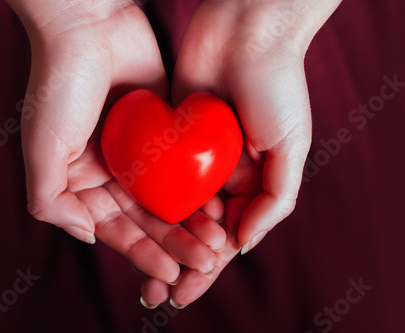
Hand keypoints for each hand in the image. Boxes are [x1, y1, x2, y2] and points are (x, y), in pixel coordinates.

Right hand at [7, 0, 225, 284]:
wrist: (89, 24)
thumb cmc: (59, 84)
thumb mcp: (41, 146)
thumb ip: (50, 199)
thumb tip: (86, 236)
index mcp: (82, 181)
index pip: (116, 228)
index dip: (143, 253)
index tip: (171, 273)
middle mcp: (111, 171)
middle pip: (147, 219)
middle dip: (175, 244)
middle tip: (205, 262)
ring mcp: (139, 152)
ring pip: (169, 198)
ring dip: (192, 222)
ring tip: (217, 243)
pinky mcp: (164, 130)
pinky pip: (184, 166)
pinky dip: (200, 188)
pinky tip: (219, 204)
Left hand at [140, 0, 341, 306]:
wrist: (245, 30)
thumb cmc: (277, 87)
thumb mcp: (291, 149)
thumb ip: (275, 201)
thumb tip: (242, 246)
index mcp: (251, 182)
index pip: (225, 236)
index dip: (205, 267)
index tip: (184, 292)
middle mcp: (219, 174)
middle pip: (193, 229)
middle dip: (176, 261)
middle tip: (156, 293)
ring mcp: (191, 155)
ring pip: (169, 207)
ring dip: (157, 239)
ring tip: (142, 271)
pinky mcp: (167, 133)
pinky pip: (153, 171)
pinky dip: (144, 199)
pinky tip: (127, 223)